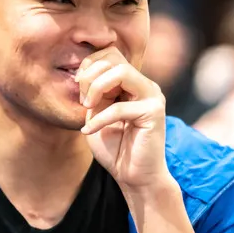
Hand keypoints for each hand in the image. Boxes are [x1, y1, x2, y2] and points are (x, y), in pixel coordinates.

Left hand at [74, 47, 169, 192]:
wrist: (134, 178)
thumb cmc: (116, 149)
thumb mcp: (96, 115)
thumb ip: (94, 93)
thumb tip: (84, 74)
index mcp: (132, 83)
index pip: (110, 54)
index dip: (89, 66)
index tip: (79, 91)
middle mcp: (144, 85)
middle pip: (114, 57)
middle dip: (90, 76)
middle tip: (84, 101)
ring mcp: (152, 96)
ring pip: (121, 71)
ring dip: (97, 88)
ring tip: (88, 108)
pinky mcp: (154, 112)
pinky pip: (120, 107)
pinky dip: (99, 119)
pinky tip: (88, 131)